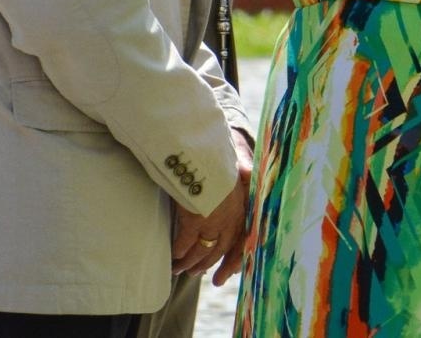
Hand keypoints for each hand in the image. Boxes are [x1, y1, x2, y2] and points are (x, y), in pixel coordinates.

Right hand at [172, 129, 253, 284]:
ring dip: (190, 262)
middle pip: (221, 248)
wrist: (205, 149)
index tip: (225, 270)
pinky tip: (174, 256)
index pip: (241, 237)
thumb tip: (246, 178)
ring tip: (179, 269)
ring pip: (202, 249)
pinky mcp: (195, 219)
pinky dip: (179, 251)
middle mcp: (231, 215)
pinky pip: (185, 243)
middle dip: (207, 263)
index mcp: (242, 204)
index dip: (233, 256)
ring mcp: (213, 219)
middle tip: (195, 272)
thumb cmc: (217, 156)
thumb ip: (241, 178)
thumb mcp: (235, 168)